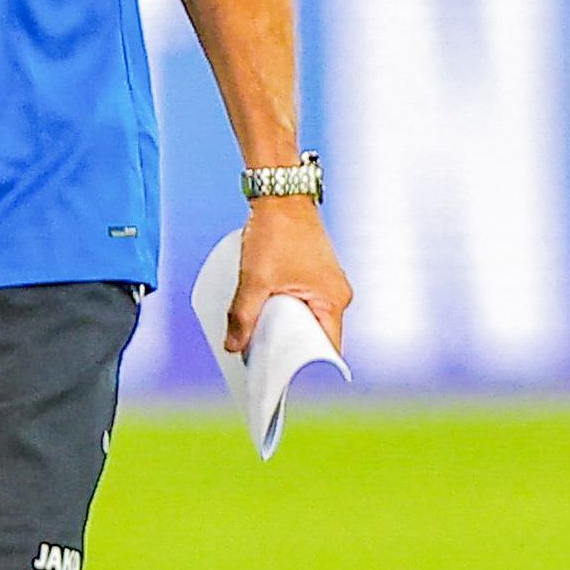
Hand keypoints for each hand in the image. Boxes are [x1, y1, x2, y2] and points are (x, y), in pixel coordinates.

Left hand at [228, 191, 350, 358]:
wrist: (281, 193)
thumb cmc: (276, 230)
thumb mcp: (254, 278)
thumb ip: (242, 315)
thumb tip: (233, 346)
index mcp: (333, 300)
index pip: (324, 348)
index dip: (301, 366)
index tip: (278, 376)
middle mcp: (336, 295)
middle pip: (314, 337)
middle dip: (287, 348)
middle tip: (260, 360)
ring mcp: (327, 284)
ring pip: (307, 320)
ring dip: (284, 328)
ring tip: (258, 338)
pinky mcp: (316, 275)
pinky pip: (304, 304)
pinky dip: (286, 312)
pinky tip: (264, 314)